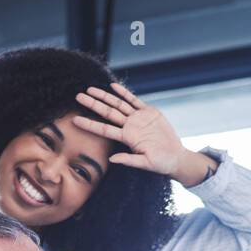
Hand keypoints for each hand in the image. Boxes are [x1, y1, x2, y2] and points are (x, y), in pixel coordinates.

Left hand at [71, 82, 213, 184]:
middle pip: (107, 113)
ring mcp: (138, 118)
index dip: (89, 124)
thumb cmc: (161, 163)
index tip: (75, 120)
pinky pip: (134, 100)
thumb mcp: (145, 164)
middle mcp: (130, 127)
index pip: (104, 129)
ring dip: (104, 96)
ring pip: (118, 104)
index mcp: (127, 138)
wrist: (175, 157)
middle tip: (78, 97)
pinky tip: (113, 87)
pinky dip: (124, 93)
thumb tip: (111, 159)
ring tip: (90, 89)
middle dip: (92, 104)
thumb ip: (129, 160)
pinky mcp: (149, 112)